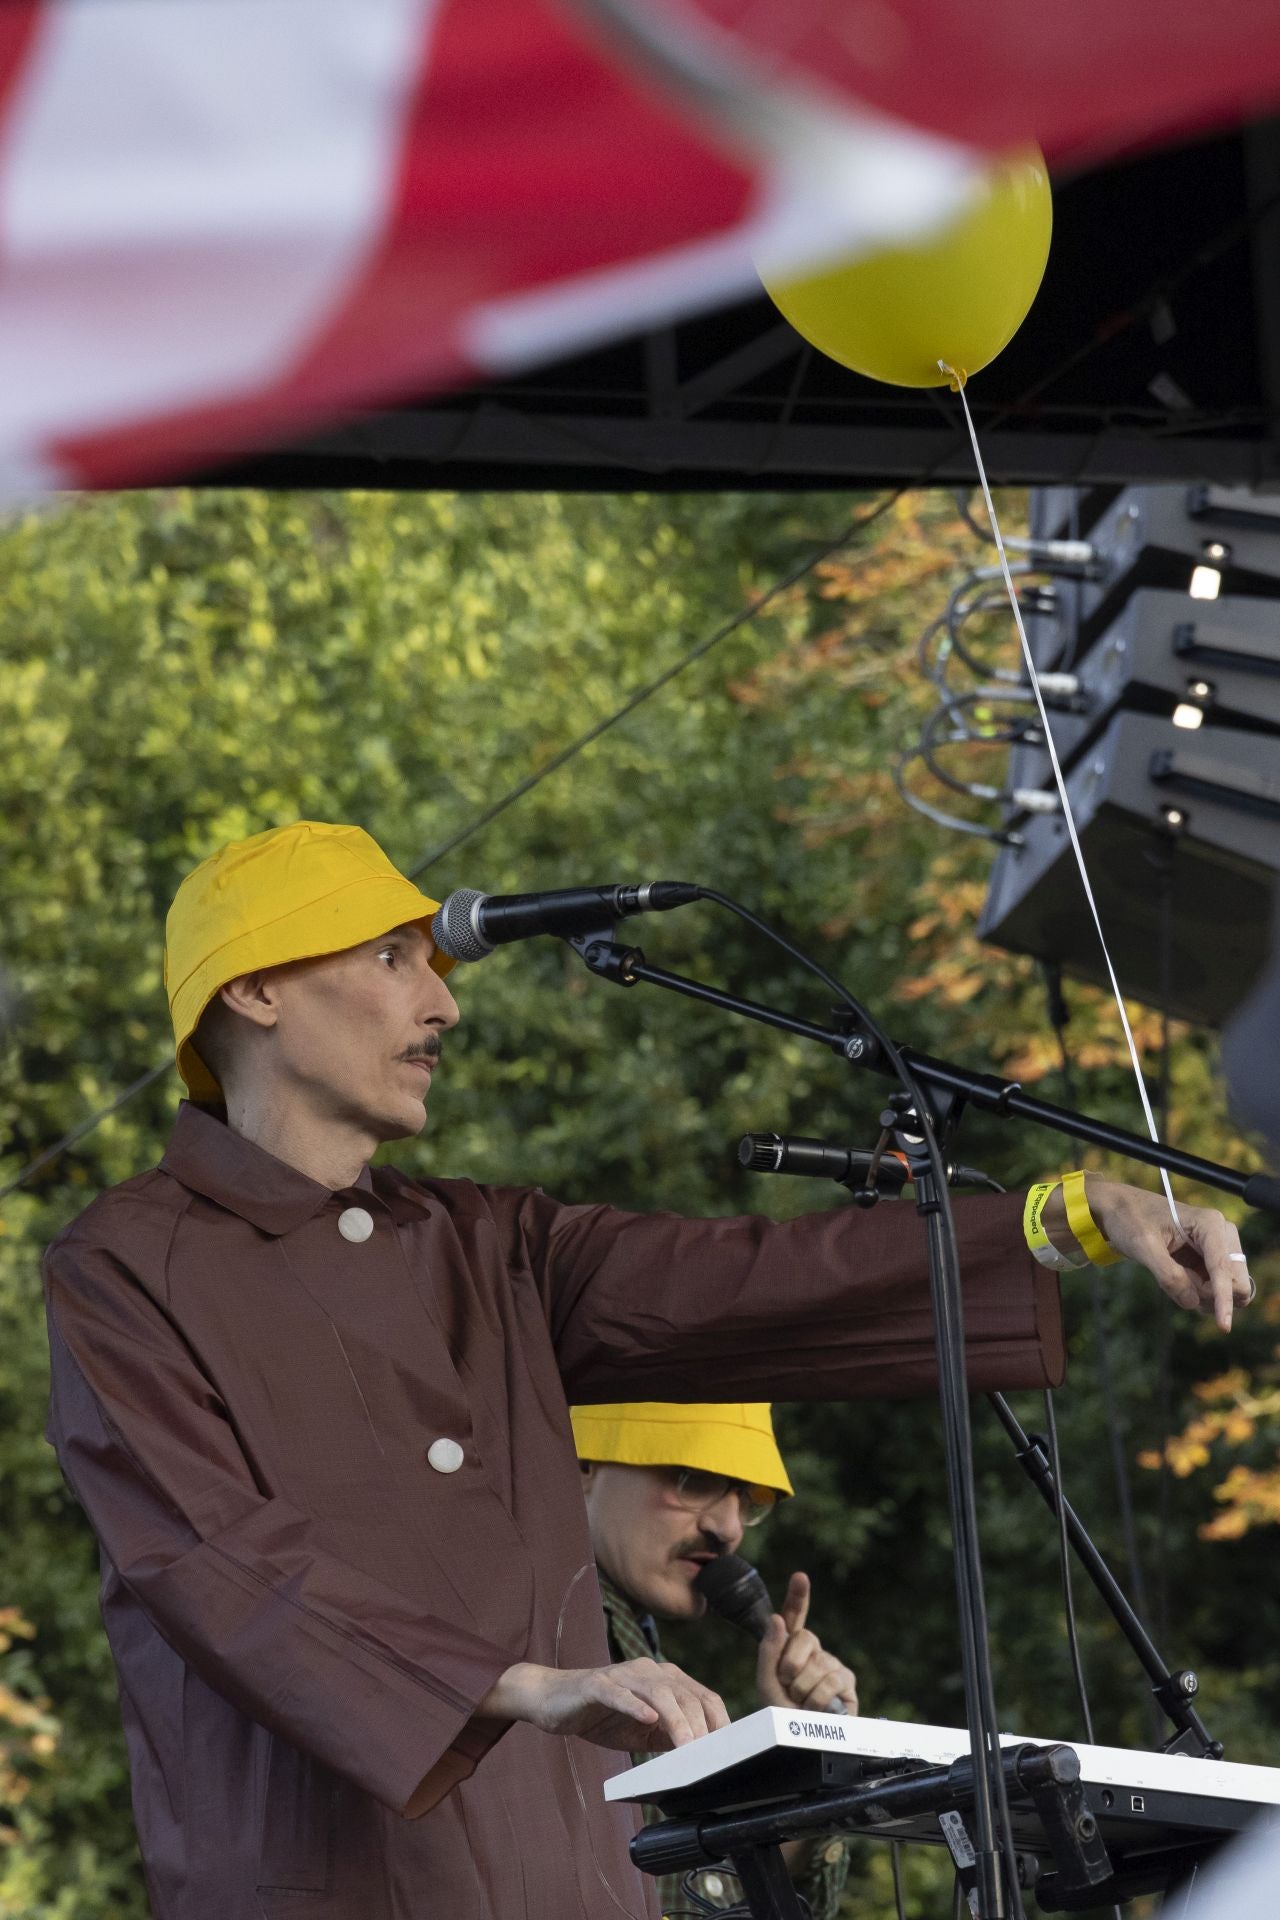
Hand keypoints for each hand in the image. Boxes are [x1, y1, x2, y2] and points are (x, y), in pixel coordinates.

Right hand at [477, 1658, 728, 1752]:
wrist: (551, 1699)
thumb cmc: (600, 1715)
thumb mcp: (642, 1731)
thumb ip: (669, 1736)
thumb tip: (700, 1757)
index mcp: (664, 1679)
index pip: (703, 1696)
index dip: (719, 1722)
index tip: (730, 1751)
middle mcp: (648, 1670)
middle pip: (685, 1694)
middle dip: (701, 1726)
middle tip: (709, 1757)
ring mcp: (622, 1674)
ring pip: (658, 1692)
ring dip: (676, 1719)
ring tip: (688, 1745)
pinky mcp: (596, 1683)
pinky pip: (619, 1693)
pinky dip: (635, 1706)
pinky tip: (647, 1719)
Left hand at [756, 1572, 857, 1714]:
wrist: (799, 1741)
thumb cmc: (781, 1711)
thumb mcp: (766, 1681)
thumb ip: (768, 1650)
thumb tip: (777, 1619)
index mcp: (790, 1645)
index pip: (794, 1616)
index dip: (798, 1595)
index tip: (800, 1577)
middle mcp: (813, 1650)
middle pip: (802, 1638)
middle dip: (789, 1666)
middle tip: (788, 1687)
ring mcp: (832, 1663)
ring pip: (816, 1664)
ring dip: (802, 1689)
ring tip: (802, 1703)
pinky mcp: (847, 1681)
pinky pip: (830, 1681)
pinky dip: (817, 1700)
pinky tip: (818, 1709)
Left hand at [1044, 1176, 1252, 1331]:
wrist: (1119, 1208)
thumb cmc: (1129, 1220)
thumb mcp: (1143, 1247)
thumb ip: (1168, 1275)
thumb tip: (1193, 1303)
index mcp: (1209, 1224)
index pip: (1223, 1268)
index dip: (1224, 1299)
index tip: (1223, 1326)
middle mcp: (1221, 1233)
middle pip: (1235, 1281)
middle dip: (1211, 1294)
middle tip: (1177, 1283)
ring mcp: (1218, 1247)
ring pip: (1226, 1287)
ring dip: (1203, 1294)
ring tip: (1172, 1276)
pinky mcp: (1210, 1258)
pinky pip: (1214, 1287)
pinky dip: (1199, 1292)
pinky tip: (1178, 1280)